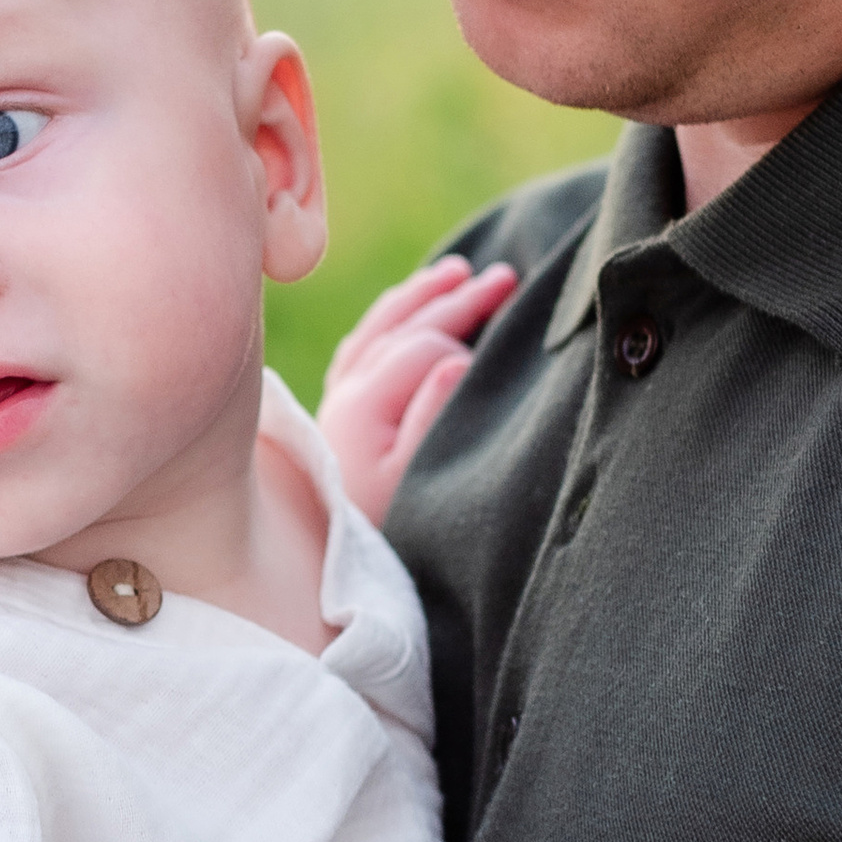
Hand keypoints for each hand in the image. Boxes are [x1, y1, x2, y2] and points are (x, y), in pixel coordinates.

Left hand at [317, 252, 516, 523]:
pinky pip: (362, 348)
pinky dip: (389, 321)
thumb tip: (457, 357)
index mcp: (364, 404)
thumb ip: (434, 415)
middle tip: (505, 278)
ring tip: (456, 273)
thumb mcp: (416, 479)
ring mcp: (338, 400)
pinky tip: (407, 310)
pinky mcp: (339, 414)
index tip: (510, 327)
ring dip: (419, 298)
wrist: (331, 568)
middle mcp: (344, 393)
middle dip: (454, 299)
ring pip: (378, 330)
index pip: (423, 346)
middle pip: (402, 327)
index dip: (468, 333)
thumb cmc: (387, 526)